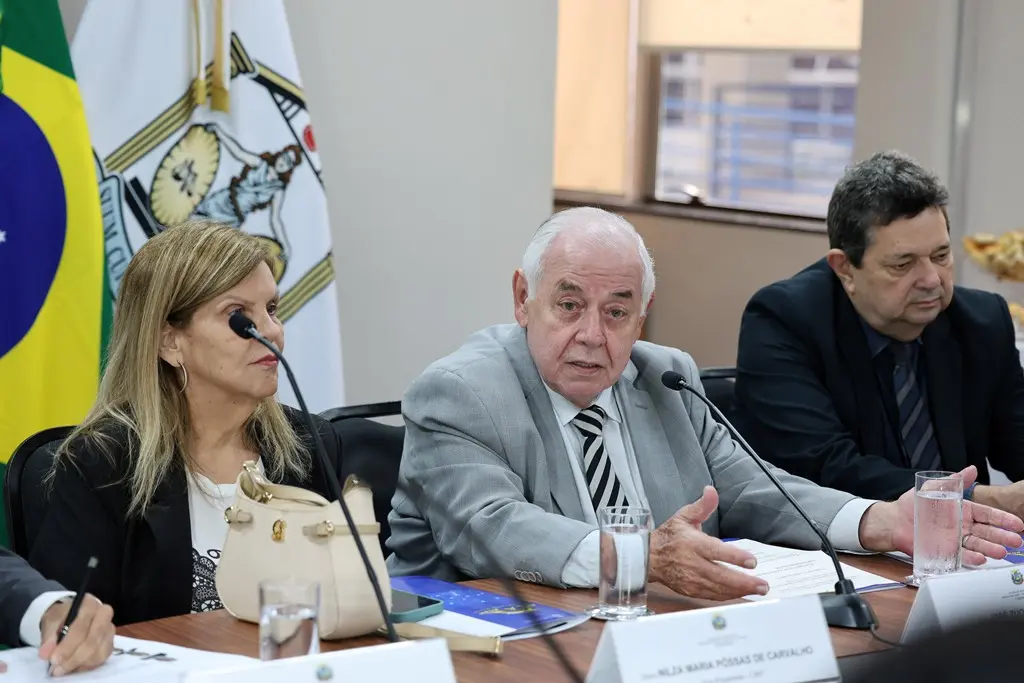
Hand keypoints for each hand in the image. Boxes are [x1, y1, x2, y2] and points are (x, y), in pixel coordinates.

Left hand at [39, 595, 114, 676]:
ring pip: (99, 652)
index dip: (67, 646)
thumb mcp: (50, 622)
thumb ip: (48, 637)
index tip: (53, 659)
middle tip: (57, 669)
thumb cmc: (61, 618)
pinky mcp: (111, 641)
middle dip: (74, 658)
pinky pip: (102, 657)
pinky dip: (87, 665)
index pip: (81, 627)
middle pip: (93, 640)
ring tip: (63, 668)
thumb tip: (46, 653)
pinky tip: (74, 666)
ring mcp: (110, 628)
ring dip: (80, 664)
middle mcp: (104, 614)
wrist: (69, 616)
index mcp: (89, 604)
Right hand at [649, 486, 768, 599]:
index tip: (752, 561)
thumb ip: (702, 506)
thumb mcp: (684, 516)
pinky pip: (712, 596)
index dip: (735, 557)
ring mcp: (691, 579)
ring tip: (758, 589)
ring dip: (740, 591)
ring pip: (718, 589)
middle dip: (743, 581)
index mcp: (692, 543)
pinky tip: (741, 593)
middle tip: (763, 585)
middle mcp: (692, 563)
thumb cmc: (669, 536)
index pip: (716, 551)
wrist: (648, 557)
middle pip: (720, 575)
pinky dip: (728, 596)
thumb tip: (711, 491)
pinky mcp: (690, 590)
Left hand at [859, 465, 1023, 564]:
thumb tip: (971, 469)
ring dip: (990, 549)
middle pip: (987, 532)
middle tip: (1016, 540)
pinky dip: (971, 558)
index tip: (1017, 524)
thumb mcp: (934, 487)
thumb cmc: (914, 504)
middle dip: (1002, 536)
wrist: (894, 520)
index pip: (988, 515)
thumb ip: (954, 481)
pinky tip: (980, 558)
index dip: (1003, 519)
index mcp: (964, 511)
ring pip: (977, 545)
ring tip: (1001, 552)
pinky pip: (961, 556)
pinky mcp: (946, 551)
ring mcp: (956, 540)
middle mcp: (964, 527)